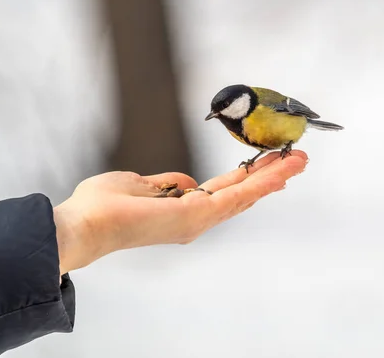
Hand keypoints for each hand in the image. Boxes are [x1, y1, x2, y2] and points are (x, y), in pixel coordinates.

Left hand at [53, 150, 307, 274]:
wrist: (83, 223)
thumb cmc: (102, 205)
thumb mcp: (139, 183)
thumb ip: (165, 182)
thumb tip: (186, 182)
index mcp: (183, 210)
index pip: (224, 192)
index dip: (248, 179)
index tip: (269, 166)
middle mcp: (196, 219)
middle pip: (241, 194)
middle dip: (270, 176)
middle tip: (298, 159)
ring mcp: (199, 220)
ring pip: (245, 195)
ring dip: (274, 177)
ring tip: (299, 160)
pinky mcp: (197, 216)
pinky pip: (236, 197)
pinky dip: (260, 183)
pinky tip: (280, 171)